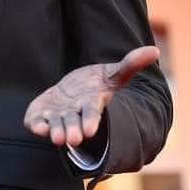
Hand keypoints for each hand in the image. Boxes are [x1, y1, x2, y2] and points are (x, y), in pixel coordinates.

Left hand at [24, 46, 159, 147]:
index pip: (91, 114)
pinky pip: (37, 121)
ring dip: (55, 131)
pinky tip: (35, 126)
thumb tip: (155, 50)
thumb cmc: (96, 84)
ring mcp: (57, 115)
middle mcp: (74, 114)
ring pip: (56, 125)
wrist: (73, 90)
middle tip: (71, 139)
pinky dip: (36, 124)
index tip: (89, 131)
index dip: (90, 121)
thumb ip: (131, 64)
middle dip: (72, 131)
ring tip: (56, 138)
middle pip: (73, 124)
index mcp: (91, 104)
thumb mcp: (113, 73)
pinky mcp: (41, 114)